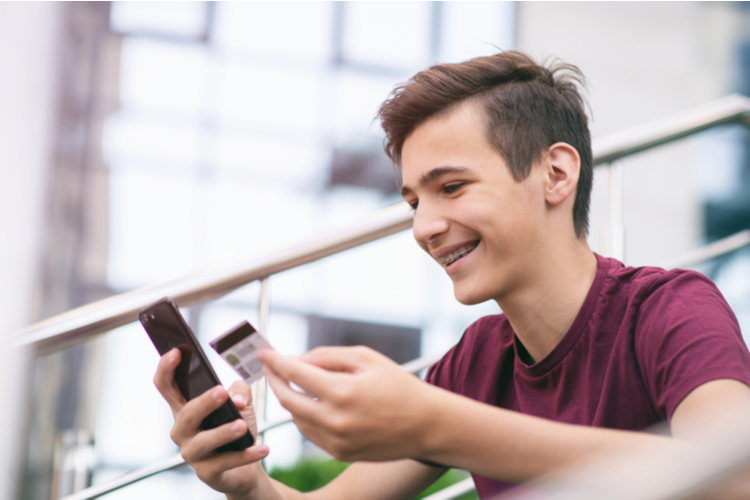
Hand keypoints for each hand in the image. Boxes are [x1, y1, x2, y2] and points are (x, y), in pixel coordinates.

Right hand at [154, 348, 269, 496]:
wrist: (245, 466)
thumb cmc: (237, 427)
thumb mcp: (241, 404)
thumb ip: (239, 391)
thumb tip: (236, 396)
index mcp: (185, 408)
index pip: (167, 386)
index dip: (167, 368)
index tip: (177, 351)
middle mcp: (183, 430)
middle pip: (186, 413)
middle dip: (204, 402)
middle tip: (222, 392)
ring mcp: (192, 453)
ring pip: (203, 442)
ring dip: (223, 432)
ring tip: (242, 425)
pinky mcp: (206, 472)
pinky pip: (224, 462)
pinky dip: (245, 455)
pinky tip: (262, 448)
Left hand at [259, 346, 439, 462]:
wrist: (426, 425)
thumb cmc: (398, 386)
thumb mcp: (366, 359)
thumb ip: (328, 356)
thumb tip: (297, 360)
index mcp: (343, 391)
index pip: (295, 373)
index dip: (276, 361)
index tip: (264, 353)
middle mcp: (335, 419)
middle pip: (288, 399)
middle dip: (275, 381)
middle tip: (271, 368)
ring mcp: (336, 441)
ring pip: (297, 418)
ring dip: (291, 399)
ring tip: (297, 383)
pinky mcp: (339, 454)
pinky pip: (310, 432)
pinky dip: (305, 416)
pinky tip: (313, 403)